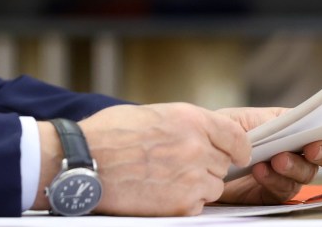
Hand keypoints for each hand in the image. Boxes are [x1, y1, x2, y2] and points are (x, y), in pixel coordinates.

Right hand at [35, 103, 251, 215]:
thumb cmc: (108, 134)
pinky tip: (158, 191)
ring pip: (213, 186)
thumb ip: (184, 125)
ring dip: (196, 184)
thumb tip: (202, 135)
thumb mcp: (152, 115)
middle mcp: (197, 147)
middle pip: (224, 163)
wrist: (84, 161)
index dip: (237, 148)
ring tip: (165, 178)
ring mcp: (191, 178)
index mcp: (190, 119)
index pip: (237, 137)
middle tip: (178, 165)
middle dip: (208, 165)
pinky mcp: (182, 205)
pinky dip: (183, 201)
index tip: (234, 154)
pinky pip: (197, 205)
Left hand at [216, 107, 321, 204]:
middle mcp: (292, 150)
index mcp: (288, 126)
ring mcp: (285, 173)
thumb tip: (296, 119)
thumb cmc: (216, 134)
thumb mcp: (239, 120)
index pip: (321, 125)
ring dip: (294, 166)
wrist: (195, 158)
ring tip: (275, 160)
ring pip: (306, 174)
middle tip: (312, 149)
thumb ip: (268, 120)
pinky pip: (283, 191)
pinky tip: (260, 171)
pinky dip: (274, 180)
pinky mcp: (272, 193)